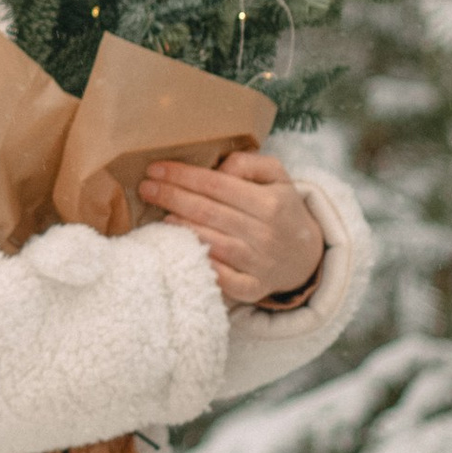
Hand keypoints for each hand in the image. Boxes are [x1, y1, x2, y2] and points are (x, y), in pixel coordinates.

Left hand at [140, 151, 324, 309]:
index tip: (155, 169)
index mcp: (271, 203)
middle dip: (172, 197)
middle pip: (209, 213)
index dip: (183, 176)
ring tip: (160, 216)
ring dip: (182, 229)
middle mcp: (266, 234)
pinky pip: (223, 280)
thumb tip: (217, 169)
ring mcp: (259, 264)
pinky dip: (202, 266)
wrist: (305, 255)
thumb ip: (249, 163)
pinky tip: (181, 251)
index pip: (217, 186)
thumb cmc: (281, 208)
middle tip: (146, 188)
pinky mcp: (253, 289)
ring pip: (213, 244)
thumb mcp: (277, 176)